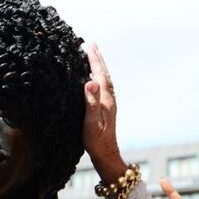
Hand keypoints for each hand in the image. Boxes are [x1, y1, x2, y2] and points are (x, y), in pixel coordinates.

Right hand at [84, 43, 126, 183]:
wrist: (106, 154)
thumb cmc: (96, 140)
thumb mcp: (91, 121)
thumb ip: (90, 101)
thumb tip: (90, 81)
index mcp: (105, 99)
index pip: (100, 74)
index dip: (94, 59)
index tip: (89, 45)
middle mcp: (109, 99)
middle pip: (104, 74)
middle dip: (98, 58)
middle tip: (92, 45)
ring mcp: (108, 104)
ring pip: (105, 79)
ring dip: (99, 66)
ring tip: (93, 57)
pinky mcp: (106, 109)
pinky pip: (103, 87)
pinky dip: (99, 77)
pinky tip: (95, 80)